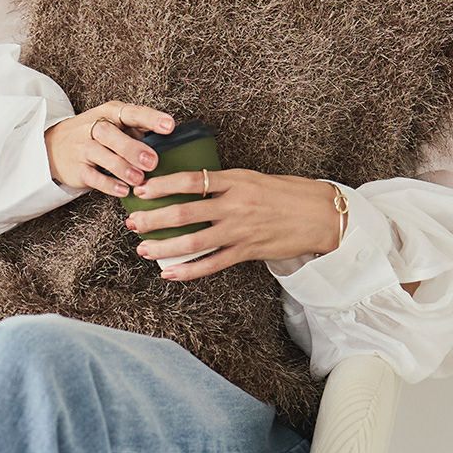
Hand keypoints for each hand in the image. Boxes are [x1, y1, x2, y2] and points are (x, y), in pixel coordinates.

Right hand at [44, 100, 174, 195]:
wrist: (53, 146)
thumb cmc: (95, 136)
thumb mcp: (114, 125)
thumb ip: (138, 131)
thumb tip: (169, 142)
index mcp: (109, 113)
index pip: (131, 112)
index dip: (150, 118)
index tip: (169, 126)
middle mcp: (93, 127)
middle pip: (110, 133)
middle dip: (132, 147)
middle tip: (152, 161)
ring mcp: (82, 148)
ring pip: (101, 155)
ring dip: (122, 167)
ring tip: (140, 179)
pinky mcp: (76, 169)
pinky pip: (92, 176)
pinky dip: (108, 184)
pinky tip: (123, 190)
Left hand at [124, 169, 339, 279]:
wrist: (319, 214)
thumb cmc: (286, 193)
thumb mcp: (252, 178)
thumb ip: (223, 183)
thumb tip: (191, 186)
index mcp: (234, 180)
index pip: (189, 180)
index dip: (161, 185)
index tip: (141, 189)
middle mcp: (234, 205)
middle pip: (184, 213)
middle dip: (153, 219)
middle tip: (132, 222)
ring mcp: (240, 230)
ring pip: (193, 242)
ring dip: (164, 247)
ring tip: (143, 249)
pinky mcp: (247, 251)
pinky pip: (212, 264)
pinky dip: (188, 271)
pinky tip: (169, 274)